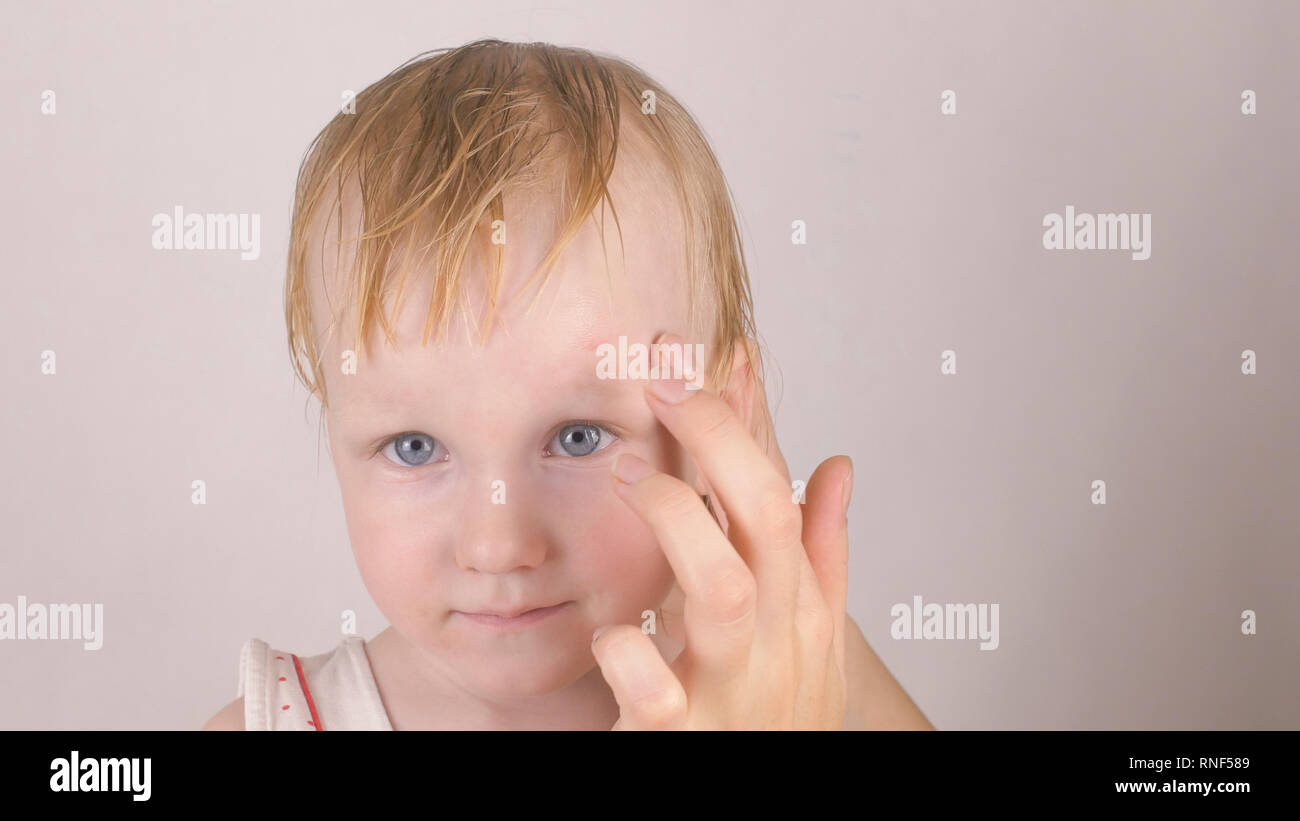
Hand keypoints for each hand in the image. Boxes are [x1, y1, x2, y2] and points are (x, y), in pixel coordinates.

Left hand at [590, 335, 852, 728]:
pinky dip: (629, 648)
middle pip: (764, 520)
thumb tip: (837, 464)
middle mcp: (773, 636)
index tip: (719, 350)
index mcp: (800, 605)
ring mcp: (730, 685)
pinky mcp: (682, 736)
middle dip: (718, 440)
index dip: (751, 420)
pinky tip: (611, 625)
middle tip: (661, 380)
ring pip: (722, 589)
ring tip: (631, 476)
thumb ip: (821, 550)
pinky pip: (654, 689)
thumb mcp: (811, 634)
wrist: (774, 801)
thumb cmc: (780, 714)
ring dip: (678, 521)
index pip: (780, 492)